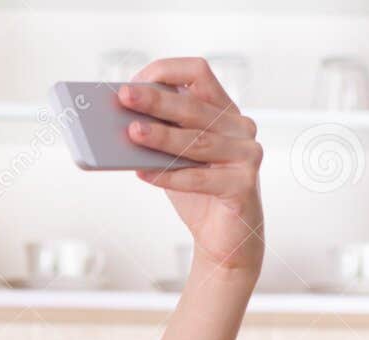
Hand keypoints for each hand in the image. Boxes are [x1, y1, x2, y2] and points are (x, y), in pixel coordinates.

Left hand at [120, 58, 264, 278]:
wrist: (225, 240)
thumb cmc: (198, 193)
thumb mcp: (175, 157)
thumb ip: (160, 135)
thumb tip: (121, 122)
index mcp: (223, 111)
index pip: (198, 73)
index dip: (166, 72)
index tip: (134, 83)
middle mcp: (240, 127)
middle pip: (194, 106)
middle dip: (156, 100)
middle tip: (125, 97)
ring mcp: (246, 154)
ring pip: (197, 141)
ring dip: (161, 136)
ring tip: (132, 133)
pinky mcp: (244, 185)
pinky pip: (201, 178)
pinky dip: (170, 176)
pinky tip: (143, 173)